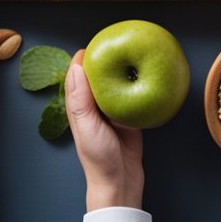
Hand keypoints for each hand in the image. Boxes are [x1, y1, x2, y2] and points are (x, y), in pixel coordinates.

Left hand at [64, 50, 143, 211]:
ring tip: (133, 51)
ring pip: (116, 81)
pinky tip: (144, 73)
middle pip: (98, 73)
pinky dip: (136, 83)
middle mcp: (94, 103)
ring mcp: (112, 108)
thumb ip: (81, 99)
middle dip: (106, 57)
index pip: (79, 72)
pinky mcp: (129, 113)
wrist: (120, 180)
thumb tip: (76, 67)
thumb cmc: (98, 157)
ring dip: (122, 68)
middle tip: (120, 41)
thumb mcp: (87, 126)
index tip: (99, 40)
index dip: (86, 55)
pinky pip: (132, 93)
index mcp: (79, 104)